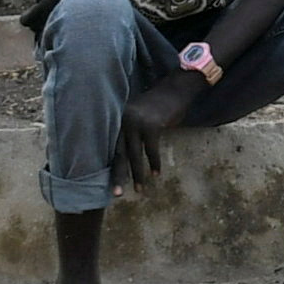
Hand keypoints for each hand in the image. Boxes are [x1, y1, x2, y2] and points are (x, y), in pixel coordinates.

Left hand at [115, 69, 204, 184]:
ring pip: (134, 154)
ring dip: (137, 174)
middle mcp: (123, 121)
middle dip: (118, 175)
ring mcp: (137, 122)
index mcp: (118, 120)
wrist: (176, 89)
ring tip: (140, 189)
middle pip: (119, 153)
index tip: (108, 185)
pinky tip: (156, 174)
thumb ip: (130, 131)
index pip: (111, 148)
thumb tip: (125, 154)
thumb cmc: (159, 106)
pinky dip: (154, 163)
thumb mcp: (139, 116)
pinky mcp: (152, 125)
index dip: (111, 167)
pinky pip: (151, 149)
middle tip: (117, 195)